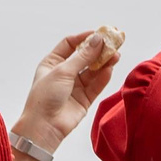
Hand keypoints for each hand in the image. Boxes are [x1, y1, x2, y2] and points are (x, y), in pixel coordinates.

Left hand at [18, 28, 122, 145]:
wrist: (44, 127)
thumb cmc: (45, 97)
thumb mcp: (62, 71)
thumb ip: (82, 56)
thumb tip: (97, 40)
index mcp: (52, 63)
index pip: (70, 44)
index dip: (84, 38)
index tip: (98, 34)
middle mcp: (64, 73)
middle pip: (84, 56)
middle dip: (98, 50)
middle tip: (113, 42)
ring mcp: (75, 86)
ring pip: (93, 70)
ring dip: (104, 62)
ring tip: (116, 55)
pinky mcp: (85, 98)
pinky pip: (97, 84)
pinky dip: (104, 76)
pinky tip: (111, 68)